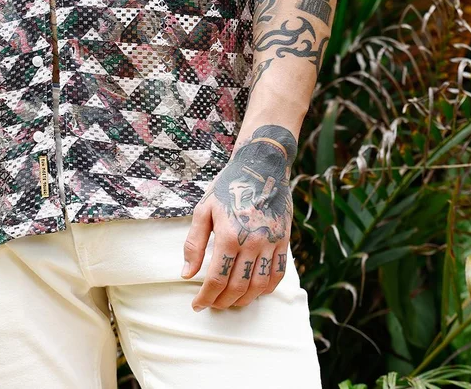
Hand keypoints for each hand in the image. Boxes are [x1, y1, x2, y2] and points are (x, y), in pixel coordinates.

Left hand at [181, 124, 295, 310]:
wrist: (261, 166)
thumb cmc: (228, 186)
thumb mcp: (204, 209)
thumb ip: (194, 243)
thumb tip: (186, 274)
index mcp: (229, 234)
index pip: (216, 278)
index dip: (206, 297)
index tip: (197, 305)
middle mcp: (252, 241)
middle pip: (238, 287)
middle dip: (223, 302)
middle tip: (213, 304)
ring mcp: (271, 242)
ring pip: (259, 286)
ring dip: (244, 300)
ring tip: (232, 302)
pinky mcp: (284, 240)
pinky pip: (277, 274)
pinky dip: (266, 289)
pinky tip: (254, 291)